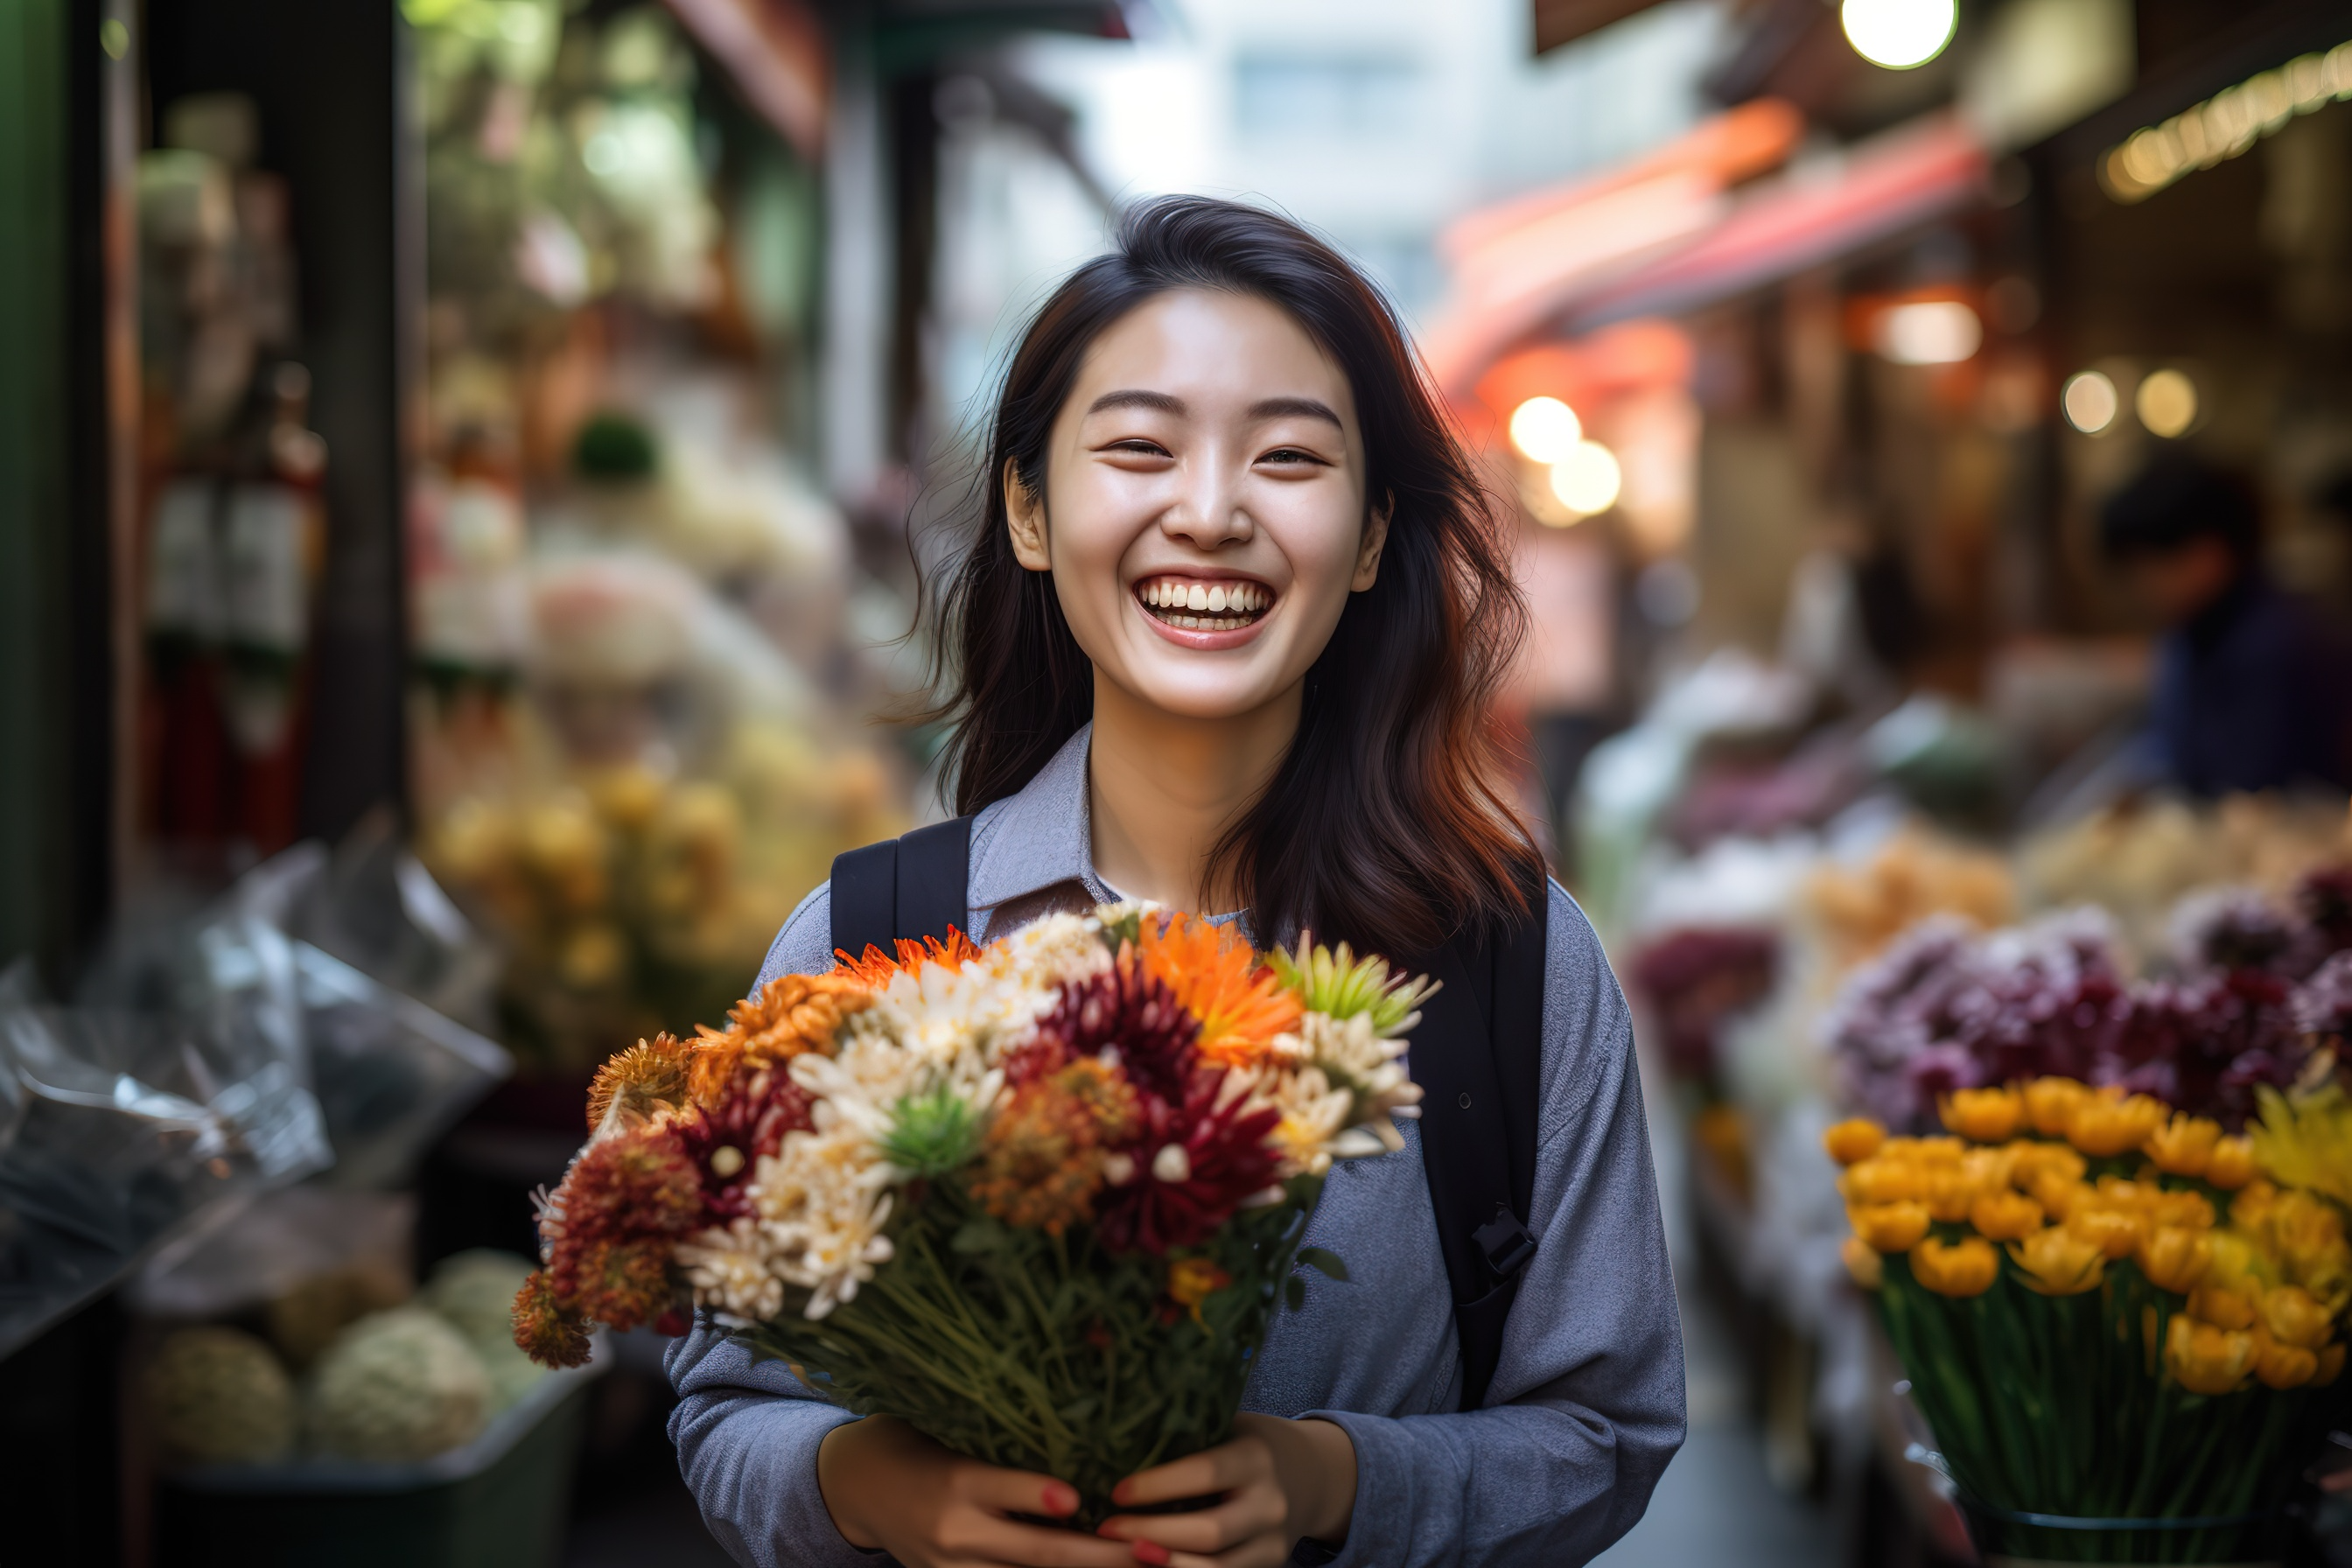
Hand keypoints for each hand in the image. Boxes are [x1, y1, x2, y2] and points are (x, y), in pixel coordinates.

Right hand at [816, 1416, 1134, 1567]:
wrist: (864, 1488)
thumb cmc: (930, 1453)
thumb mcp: (965, 1448)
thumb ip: (1014, 1471)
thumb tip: (1081, 1489)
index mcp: (961, 1480)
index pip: (1005, 1488)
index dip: (1038, 1495)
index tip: (1077, 1499)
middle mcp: (958, 1531)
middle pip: (1037, 1551)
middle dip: (1100, 1556)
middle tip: (1153, 1553)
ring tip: (1142, 1567)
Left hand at [1096, 1414, 1357, 1566]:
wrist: (1311, 1476)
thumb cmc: (1248, 1445)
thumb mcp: (1230, 1428)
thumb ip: (1188, 1437)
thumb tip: (1114, 1440)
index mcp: (1257, 1457)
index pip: (1205, 1473)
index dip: (1158, 1485)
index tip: (1116, 1491)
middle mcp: (1271, 1504)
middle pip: (1209, 1531)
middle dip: (1152, 1533)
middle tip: (1106, 1528)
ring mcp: (1273, 1543)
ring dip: (1165, 1564)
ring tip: (1123, 1554)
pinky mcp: (1269, 1567)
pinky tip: (1149, 1564)